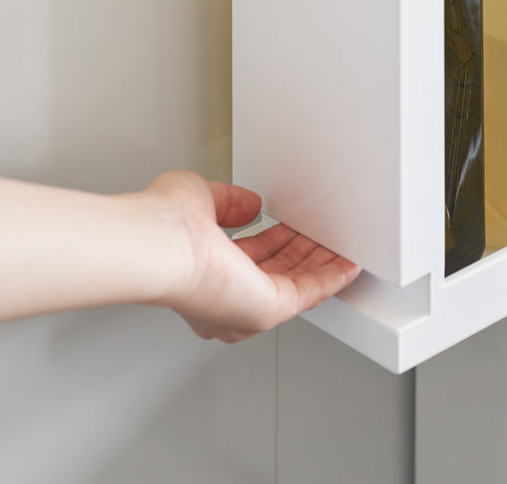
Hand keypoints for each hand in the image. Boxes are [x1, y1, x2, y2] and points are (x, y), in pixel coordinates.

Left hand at [144, 171, 360, 342]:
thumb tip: (251, 204)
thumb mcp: (199, 196)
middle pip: (277, 273)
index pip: (249, 258)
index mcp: (204, 272)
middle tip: (323, 234)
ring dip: (322, 264)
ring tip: (341, 245)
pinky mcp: (265, 310)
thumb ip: (228, 200)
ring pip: (296, 285)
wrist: (160, 244)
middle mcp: (224, 297)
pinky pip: (307, 294)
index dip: (276, 240)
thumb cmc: (163, 225)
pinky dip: (331, 279)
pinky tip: (346, 265)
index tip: (293, 227)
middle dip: (304, 252)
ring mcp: (244, 307)